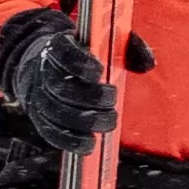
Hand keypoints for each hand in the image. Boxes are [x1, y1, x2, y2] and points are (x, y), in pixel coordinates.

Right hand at [0, 7, 119, 161]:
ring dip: (84, 121)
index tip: (99, 71)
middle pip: (61, 87)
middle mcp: (44, 72)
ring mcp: (40, 97)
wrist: (48, 69)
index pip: (63, 54)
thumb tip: (148, 63)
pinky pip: (51, 133)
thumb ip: (129, 47)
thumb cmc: (86, 57)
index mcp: (59, 47)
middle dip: (90, 96)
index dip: (79, 63)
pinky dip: (71, 142)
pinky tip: (90, 144)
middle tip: (112, 99)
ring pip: (56, 112)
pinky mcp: (41, 119)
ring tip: (110, 122)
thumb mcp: (104, 43)